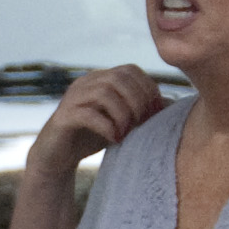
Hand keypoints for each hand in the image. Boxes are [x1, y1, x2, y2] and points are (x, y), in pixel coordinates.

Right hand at [27, 65, 167, 181]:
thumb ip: (141, 111)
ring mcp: (72, 99)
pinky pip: (89, 115)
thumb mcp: (121, 122)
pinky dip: (107, 127)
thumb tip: (172, 103)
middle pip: (119, 78)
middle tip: (142, 123)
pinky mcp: (63, 118)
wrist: (56, 158)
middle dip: (137, 101)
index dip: (147, 88)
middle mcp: (85, 83)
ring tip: (128, 131)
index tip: (154, 112)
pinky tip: (115, 139)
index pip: (130, 70)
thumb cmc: (91, 137)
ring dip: (123, 114)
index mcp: (100, 79)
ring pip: (104, 93)